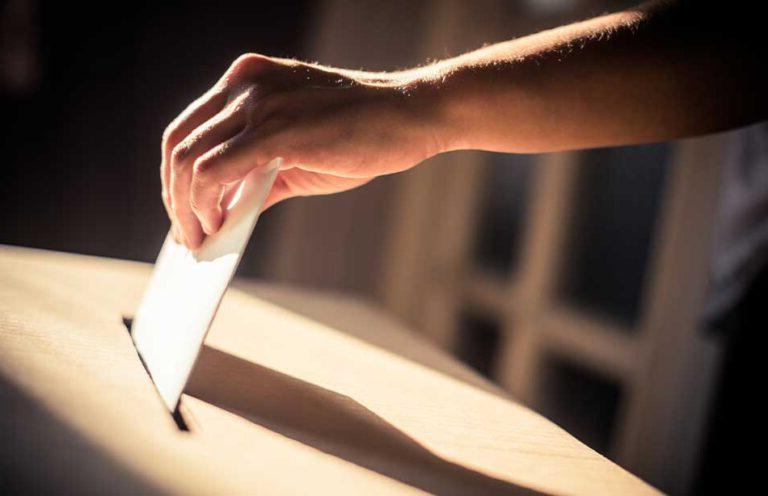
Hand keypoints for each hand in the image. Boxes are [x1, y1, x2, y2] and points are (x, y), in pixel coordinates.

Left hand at [161, 54, 443, 248]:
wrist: (410, 115)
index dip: (175, 175)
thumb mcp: (298, 153)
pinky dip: (205, 206)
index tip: (182, 212)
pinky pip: (213, 172)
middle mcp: (245, 84)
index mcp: (247, 80)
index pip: (189, 127)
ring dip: (186, 208)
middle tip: (187, 234)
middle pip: (178, 142)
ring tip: (201, 238)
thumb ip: (257, 176)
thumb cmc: (361, 134)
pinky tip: (217, 229)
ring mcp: (258, 102)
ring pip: (188, 159)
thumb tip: (221, 216)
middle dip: (174, 196)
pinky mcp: (274, 129)